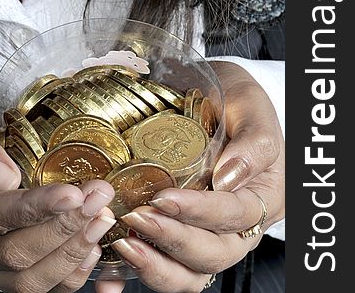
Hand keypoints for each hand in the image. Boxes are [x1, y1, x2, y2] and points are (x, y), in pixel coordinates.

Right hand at [0, 85, 116, 292]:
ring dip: (70, 252)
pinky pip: (36, 284)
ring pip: (25, 279)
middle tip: (97, 197)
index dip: (33, 209)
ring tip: (100, 218)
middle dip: (62, 228)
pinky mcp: (1, 262)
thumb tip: (1, 177)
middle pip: (11, 255)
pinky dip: (68, 273)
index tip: (72, 193)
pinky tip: (92, 247)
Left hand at [109, 62, 284, 291]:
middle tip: (139, 218)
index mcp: (262, 198)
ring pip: (190, 274)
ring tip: (124, 245)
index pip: (234, 216)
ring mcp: (209, 235)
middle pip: (212, 255)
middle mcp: (238, 227)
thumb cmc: (239, 102)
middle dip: (173, 240)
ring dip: (156, 267)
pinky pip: (166, 269)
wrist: (221, 97)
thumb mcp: (252, 108)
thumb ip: (252, 142)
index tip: (165, 197)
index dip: (200, 212)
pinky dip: (137, 276)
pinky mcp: (182, 236)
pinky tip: (109, 278)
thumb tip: (227, 178)